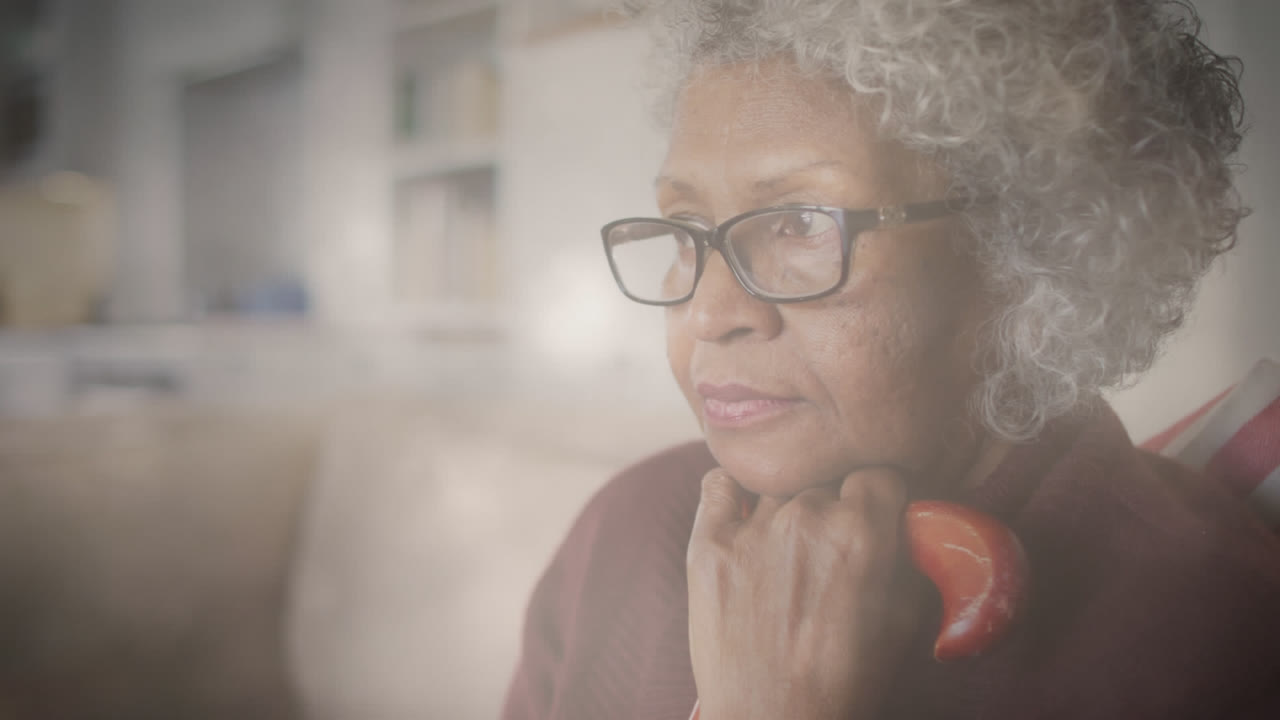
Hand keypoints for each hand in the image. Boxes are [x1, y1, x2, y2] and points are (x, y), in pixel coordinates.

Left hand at [686, 467, 922, 719]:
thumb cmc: (843, 684)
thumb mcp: (902, 622)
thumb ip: (906, 559)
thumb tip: (905, 524)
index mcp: (862, 533)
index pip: (877, 473)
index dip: (879, 494)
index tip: (875, 512)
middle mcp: (807, 519)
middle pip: (825, 479)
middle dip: (832, 504)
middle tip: (830, 543)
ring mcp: (753, 529)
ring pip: (777, 483)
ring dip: (786, 505)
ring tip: (786, 548)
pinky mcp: (707, 544)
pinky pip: (718, 484)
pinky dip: (733, 491)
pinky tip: (744, 514)